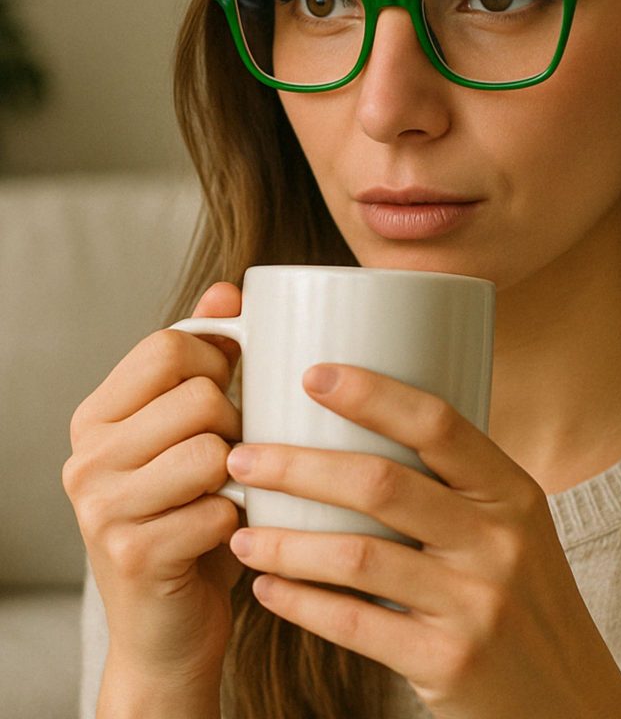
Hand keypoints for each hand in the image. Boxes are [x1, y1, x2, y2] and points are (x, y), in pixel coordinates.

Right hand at [62, 283, 242, 700]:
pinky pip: (220, 509)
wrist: (169, 627)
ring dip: (239, 475)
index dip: (218, 362)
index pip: (167, 345)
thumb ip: (207, 356)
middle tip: (228, 458)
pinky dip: (239, 521)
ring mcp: (101, 510)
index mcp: (97, 415)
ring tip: (226, 493)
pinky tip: (224, 534)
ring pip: (212, 450)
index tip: (230, 390)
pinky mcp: (133, 556)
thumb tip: (228, 289)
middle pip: (197, 395)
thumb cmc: (192, 512)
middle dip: (235, 424)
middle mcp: (86, 458)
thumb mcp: (193, 429)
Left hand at [225, 364, 620, 718]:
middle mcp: (498, 539)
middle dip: (298, 465)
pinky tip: (268, 588)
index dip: (373, 394)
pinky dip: (302, 603)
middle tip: (243, 456)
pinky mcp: (449, 662)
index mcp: (512, 492)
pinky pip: (356, 624)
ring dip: (285, 540)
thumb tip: (366, 432)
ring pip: (357, 556)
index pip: (438, 424)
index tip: (314, 375)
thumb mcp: (514, 530)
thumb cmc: (524, 600)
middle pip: (382, 483)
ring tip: (239, 530)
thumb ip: (456, 489)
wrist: (567, 700)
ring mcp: (476, 602)